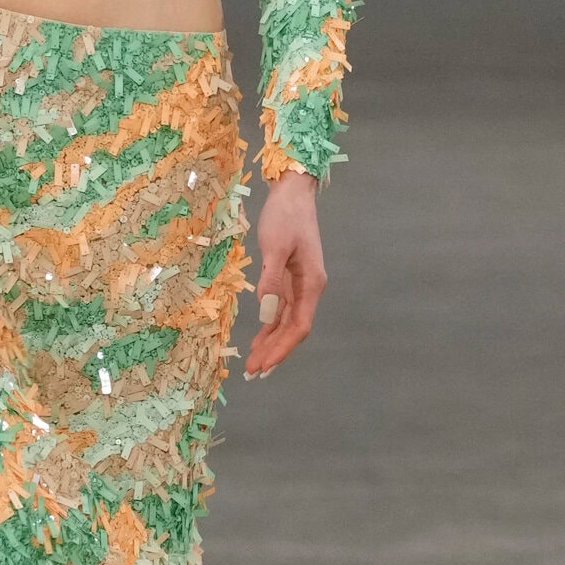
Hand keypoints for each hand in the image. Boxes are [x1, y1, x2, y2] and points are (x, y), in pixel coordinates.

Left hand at [244, 169, 326, 379]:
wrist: (292, 192)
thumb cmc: (285, 215)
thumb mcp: (275, 246)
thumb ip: (271, 280)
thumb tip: (265, 313)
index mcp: (312, 283)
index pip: (299, 326)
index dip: (282, 348)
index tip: (264, 365)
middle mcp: (309, 288)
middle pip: (293, 329)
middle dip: (274, 352)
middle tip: (252, 373)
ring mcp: (299, 284)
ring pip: (286, 322)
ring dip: (271, 343)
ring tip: (254, 364)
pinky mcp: (288, 278)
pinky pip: (280, 310)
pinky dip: (269, 326)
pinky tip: (258, 339)